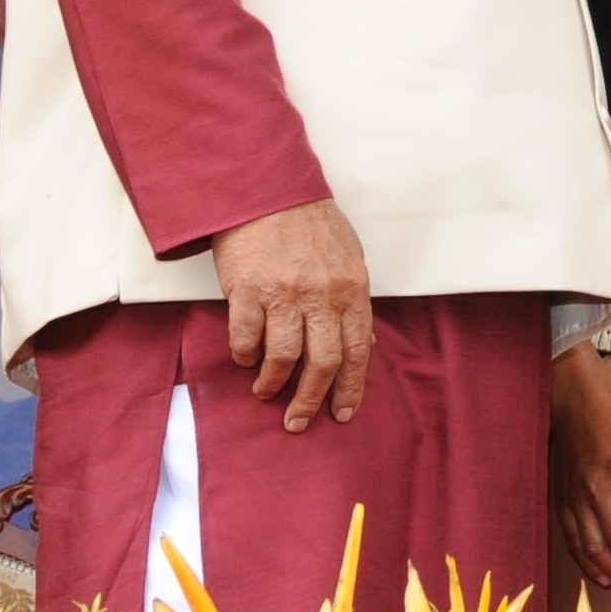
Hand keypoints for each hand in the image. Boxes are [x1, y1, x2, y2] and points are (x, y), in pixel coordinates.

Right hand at [214, 198, 374, 428]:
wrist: (266, 190)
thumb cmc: (309, 225)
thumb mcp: (348, 258)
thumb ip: (354, 301)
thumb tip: (365, 343)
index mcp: (351, 288)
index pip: (358, 350)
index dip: (351, 387)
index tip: (342, 413)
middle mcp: (321, 295)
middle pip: (322, 363)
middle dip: (311, 400)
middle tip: (299, 422)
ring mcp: (283, 293)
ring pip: (283, 357)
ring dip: (273, 383)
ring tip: (266, 391)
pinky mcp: (247, 290)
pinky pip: (246, 338)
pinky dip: (246, 355)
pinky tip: (246, 359)